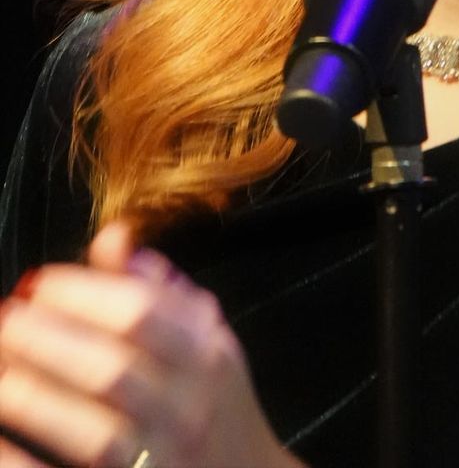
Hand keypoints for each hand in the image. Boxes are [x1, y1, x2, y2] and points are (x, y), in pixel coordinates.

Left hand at [0, 222, 303, 467]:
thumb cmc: (215, 401)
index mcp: (207, 356)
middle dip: (51, 341)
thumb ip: (159, 287)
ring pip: (94, 434)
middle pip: (114, 371)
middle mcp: (188, 410)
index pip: (144, 315)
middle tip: (7, 318)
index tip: (39, 282)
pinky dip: (23, 463)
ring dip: (36, 399)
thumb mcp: (206, 334)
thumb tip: (112, 237)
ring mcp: (161, 463)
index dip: (85, 294)